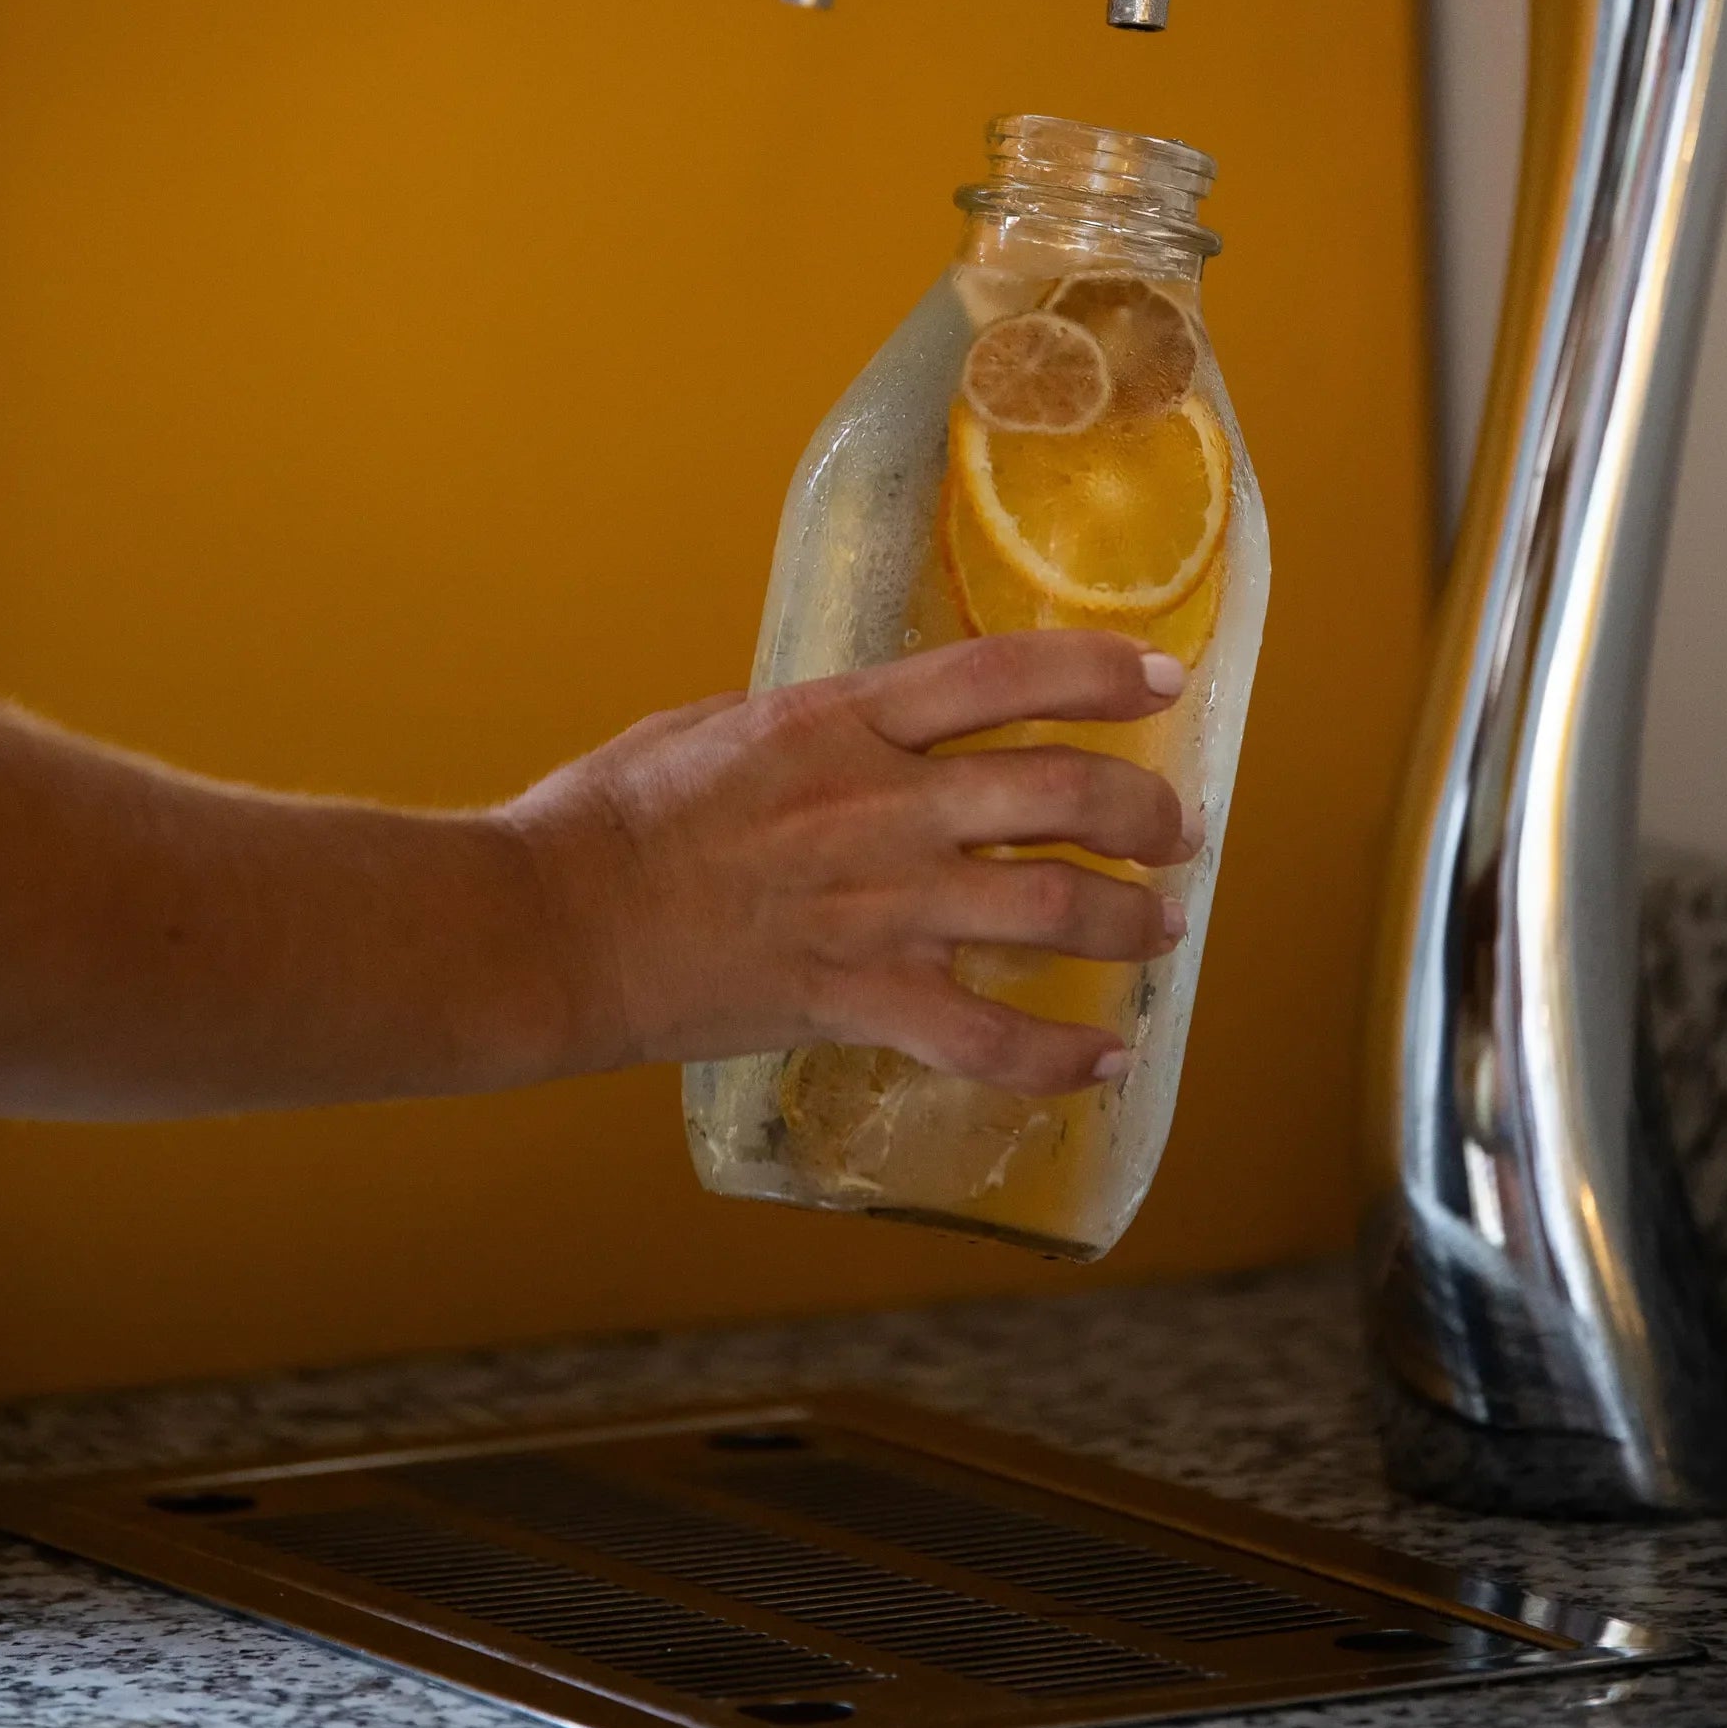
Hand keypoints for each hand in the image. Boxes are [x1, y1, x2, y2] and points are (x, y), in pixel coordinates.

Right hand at [509, 631, 1196, 1096]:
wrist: (549, 925)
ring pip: (1052, 904)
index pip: (1005, 673)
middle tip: (1177, 828)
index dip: (1101, 668)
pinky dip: (1060, 1055)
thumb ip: (822, 723)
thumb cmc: (614, 816)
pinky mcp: (854, 997)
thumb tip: (878, 721)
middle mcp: (878, 804)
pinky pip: (987, 1035)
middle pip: (1060, 789)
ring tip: (1162, 927)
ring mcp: (874, 904)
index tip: (1163, 676)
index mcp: (843, 719)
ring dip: (1129, 919)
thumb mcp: (724, 722)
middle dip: (1146, 809)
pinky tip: (1106, 1059)